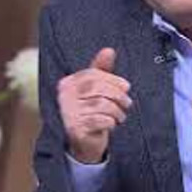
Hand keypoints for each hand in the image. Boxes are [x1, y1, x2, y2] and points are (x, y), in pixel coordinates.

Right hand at [57, 48, 131, 163]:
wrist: (84, 142)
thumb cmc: (92, 110)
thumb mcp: (96, 88)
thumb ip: (102, 68)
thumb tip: (109, 50)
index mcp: (68, 83)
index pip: (94, 75)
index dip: (114, 80)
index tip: (126, 87)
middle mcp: (64, 97)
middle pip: (98, 88)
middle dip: (118, 95)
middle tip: (127, 103)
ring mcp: (68, 113)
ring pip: (102, 105)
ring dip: (117, 111)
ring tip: (120, 115)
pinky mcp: (75, 129)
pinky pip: (101, 120)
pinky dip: (111, 122)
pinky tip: (112, 124)